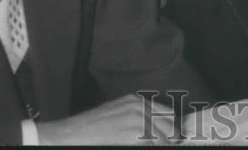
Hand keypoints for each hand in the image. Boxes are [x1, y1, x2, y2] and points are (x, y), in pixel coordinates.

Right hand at [35, 93, 181, 144]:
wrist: (70, 134)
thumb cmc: (90, 129)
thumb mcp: (117, 116)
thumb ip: (135, 119)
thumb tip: (154, 132)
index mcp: (136, 101)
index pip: (166, 113)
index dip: (173, 128)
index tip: (178, 138)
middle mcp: (139, 107)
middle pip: (168, 123)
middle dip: (173, 136)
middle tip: (177, 143)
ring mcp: (137, 119)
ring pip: (164, 135)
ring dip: (166, 142)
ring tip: (170, 145)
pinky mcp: (133, 133)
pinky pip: (154, 142)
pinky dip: (157, 146)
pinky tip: (156, 147)